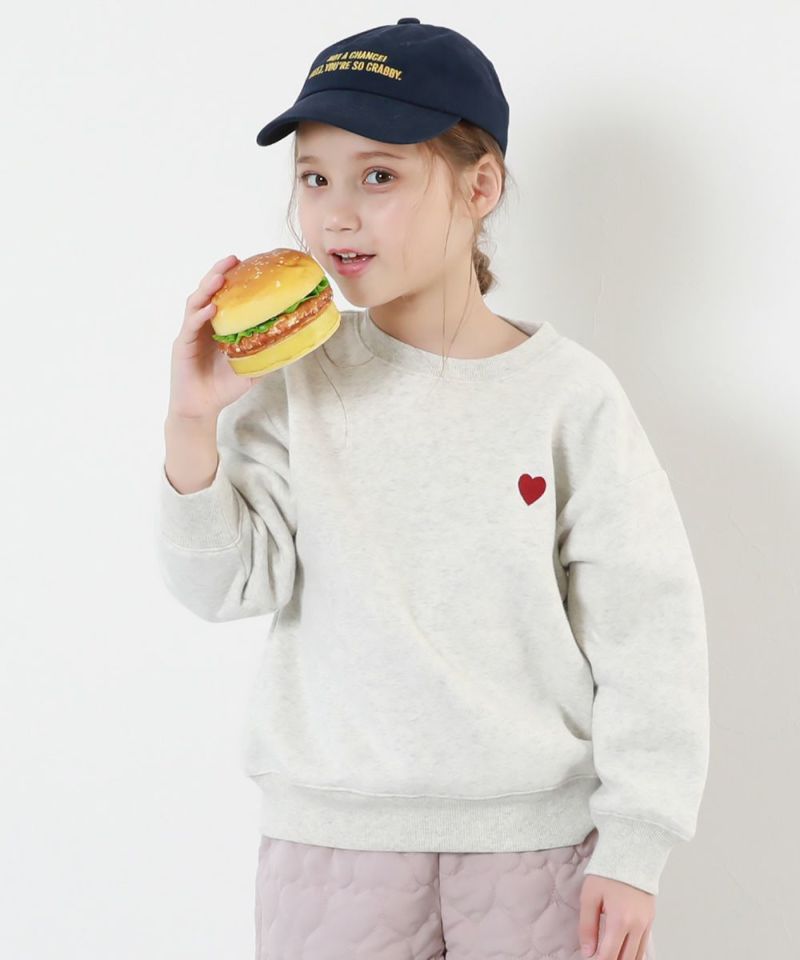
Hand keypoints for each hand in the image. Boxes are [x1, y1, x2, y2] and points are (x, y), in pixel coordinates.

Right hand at [169, 254, 258, 420]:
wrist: (201, 408)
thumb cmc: (222, 387)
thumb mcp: (250, 368)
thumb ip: (264, 354)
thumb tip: (291, 344)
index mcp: (217, 326)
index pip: (223, 296)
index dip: (232, 279)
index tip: (246, 264)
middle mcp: (202, 324)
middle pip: (207, 292)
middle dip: (218, 273)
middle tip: (233, 259)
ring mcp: (190, 333)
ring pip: (196, 303)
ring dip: (207, 288)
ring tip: (221, 276)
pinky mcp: (182, 345)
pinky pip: (191, 325)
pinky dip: (200, 315)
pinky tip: (211, 308)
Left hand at [579, 875, 654, 959]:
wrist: (631, 854)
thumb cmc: (607, 873)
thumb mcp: (590, 897)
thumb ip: (587, 927)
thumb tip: (587, 952)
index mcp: (620, 921)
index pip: (609, 956)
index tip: (590, 958)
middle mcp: (637, 926)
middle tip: (599, 956)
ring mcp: (647, 924)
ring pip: (637, 956)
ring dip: (623, 959)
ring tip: (609, 954)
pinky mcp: (651, 920)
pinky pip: (644, 946)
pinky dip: (633, 952)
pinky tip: (622, 951)